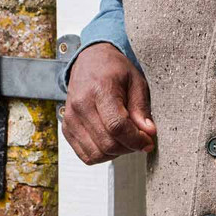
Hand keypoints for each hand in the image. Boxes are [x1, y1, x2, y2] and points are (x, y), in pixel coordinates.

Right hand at [61, 42, 156, 165]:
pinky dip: (101, 154)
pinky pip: (85, 155)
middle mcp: (81, 105)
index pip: (117, 126)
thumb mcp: (136, 81)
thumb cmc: (114, 69)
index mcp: (100, 90)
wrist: (89, 60)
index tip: (148, 141)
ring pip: (95, 154)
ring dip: (116, 153)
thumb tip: (149, 133)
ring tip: (125, 139)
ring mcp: (71, 118)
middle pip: (107, 143)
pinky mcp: (66, 128)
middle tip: (140, 140)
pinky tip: (111, 141)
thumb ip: (142, 108)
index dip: (135, 139)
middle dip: (129, 148)